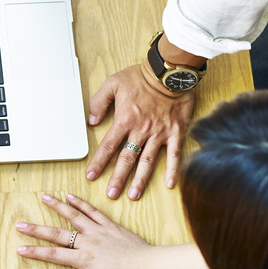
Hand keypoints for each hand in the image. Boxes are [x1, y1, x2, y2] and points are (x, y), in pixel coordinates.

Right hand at [15, 192, 157, 268]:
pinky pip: (92, 211)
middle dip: (37, 229)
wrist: (150, 266)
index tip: (20, 249)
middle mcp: (88, 242)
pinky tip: (70, 196)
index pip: (54, 254)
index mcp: (84, 259)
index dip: (35, 252)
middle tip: (20, 224)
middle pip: (57, 234)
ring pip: (74, 216)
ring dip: (57, 206)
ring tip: (43, 197)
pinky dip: (80, 202)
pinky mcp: (109, 225)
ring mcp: (98, 231)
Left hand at [86, 64, 195, 199]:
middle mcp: (141, 130)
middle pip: (127, 159)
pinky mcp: (176, 132)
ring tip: (133, 195)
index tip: (91, 176)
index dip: (98, 162)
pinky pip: (174, 155)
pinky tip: (168, 184)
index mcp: (124, 120)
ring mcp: (160, 133)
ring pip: (147, 161)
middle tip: (111, 194)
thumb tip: (91, 120)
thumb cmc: (140, 77)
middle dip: (118, 179)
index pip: (108, 146)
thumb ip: (99, 102)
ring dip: (140, 180)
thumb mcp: (112, 84)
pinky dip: (172, 170)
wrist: (169, 73)